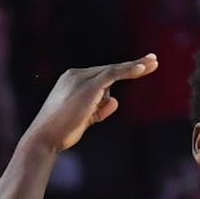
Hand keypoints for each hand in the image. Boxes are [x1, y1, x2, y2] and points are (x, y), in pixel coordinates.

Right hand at [21, 55, 157, 153]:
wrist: (45, 137)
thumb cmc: (61, 132)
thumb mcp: (84, 119)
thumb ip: (99, 109)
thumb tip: (115, 100)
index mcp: (71, 80)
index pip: (101, 77)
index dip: (122, 73)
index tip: (141, 69)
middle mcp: (75, 75)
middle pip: (110, 71)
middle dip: (133, 66)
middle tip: (154, 61)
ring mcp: (81, 79)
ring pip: (113, 74)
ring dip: (130, 75)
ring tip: (144, 71)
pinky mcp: (89, 86)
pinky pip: (113, 74)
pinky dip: (129, 70)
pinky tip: (144, 68)